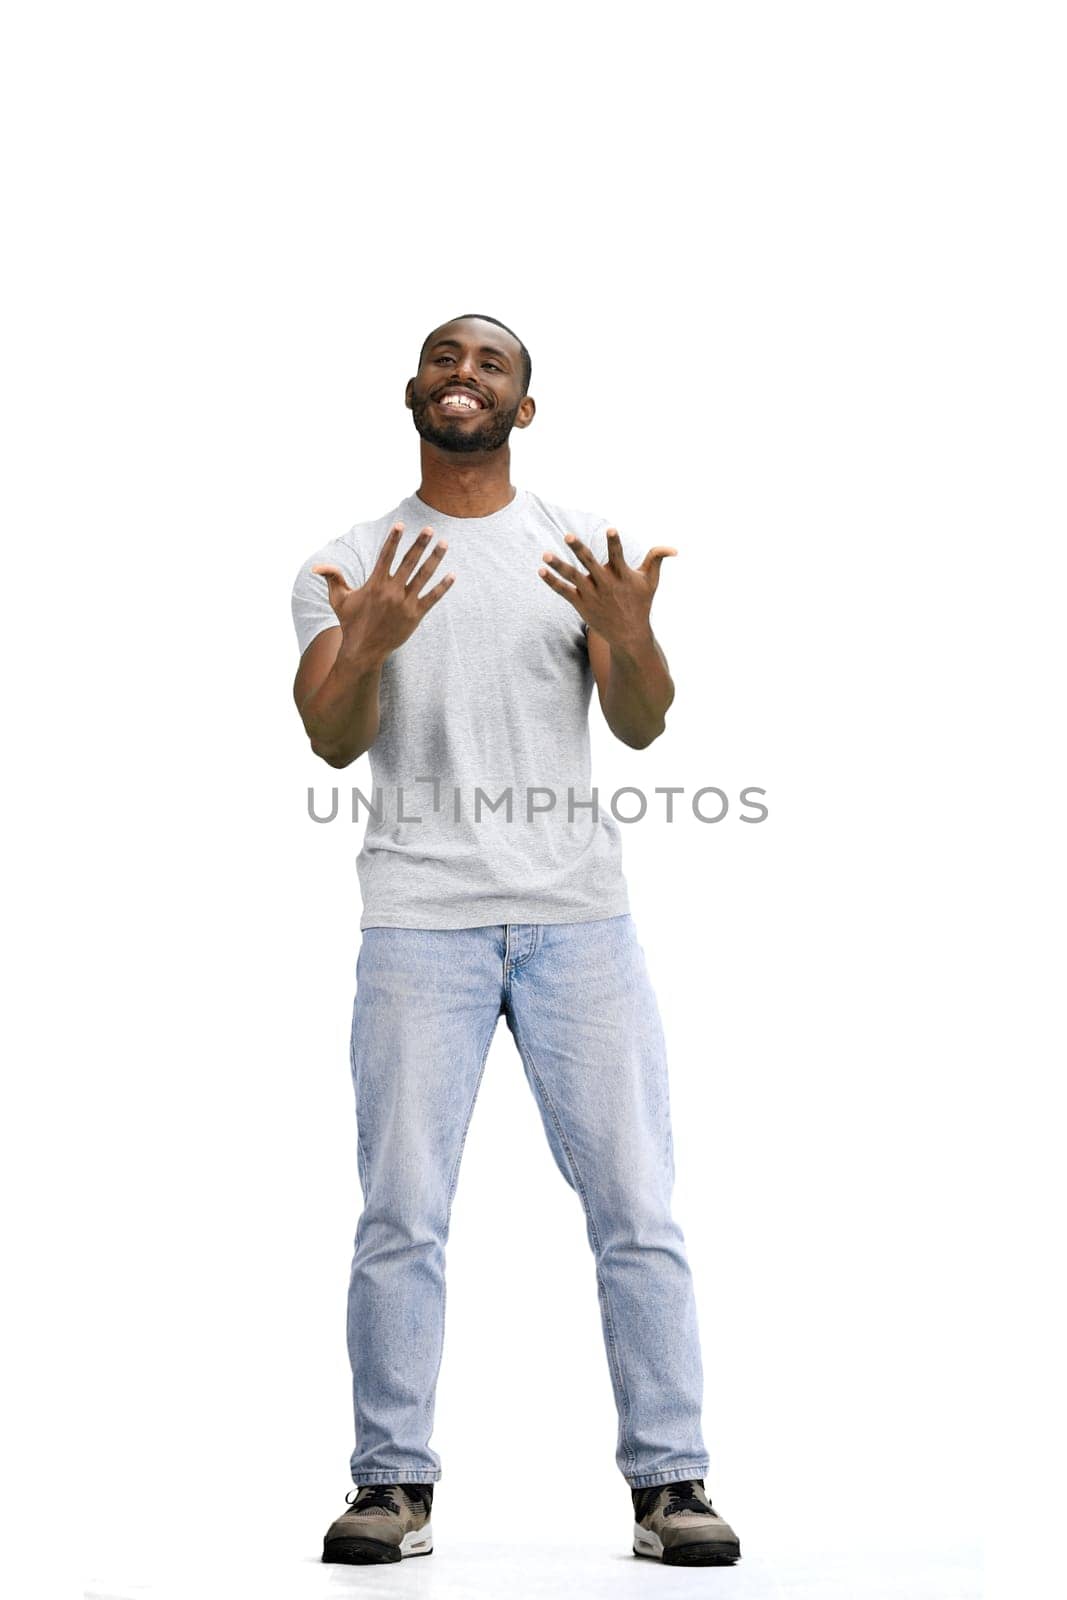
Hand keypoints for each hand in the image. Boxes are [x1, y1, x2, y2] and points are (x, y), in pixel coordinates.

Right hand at [313, 523, 453, 663]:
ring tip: (444, 544)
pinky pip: (432, 598)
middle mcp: (391, 591)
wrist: (363, 650)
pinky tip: (452, 575)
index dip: (393, 539)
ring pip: (423, 576)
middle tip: (430, 529)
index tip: (401, 525)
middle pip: (409, 562)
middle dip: (420, 544)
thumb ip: (332, 578)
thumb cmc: (350, 623)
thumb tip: (316, 567)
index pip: (386, 556)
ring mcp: (404, 603)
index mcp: (375, 584)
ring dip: (435, 559)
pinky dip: (443, 587)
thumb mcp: (338, 599)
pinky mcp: (415, 616)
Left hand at [538, 529, 675, 648]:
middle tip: (568, 535)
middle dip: (579, 549)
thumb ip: (656, 559)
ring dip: (558, 565)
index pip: (618, 555)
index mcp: (622, 576)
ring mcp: (592, 595)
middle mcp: (606, 584)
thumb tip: (674, 549)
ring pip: (572, 577)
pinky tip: (541, 571)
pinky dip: (552, 582)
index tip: (610, 529)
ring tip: (545, 554)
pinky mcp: (581, 604)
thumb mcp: (651, 581)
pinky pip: (564, 591)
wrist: (629, 635)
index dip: (614, 542)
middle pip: (590, 563)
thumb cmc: (640, 604)